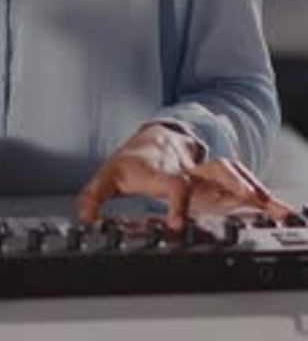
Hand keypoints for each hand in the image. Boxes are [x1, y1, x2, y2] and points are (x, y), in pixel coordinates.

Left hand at [76, 125, 292, 228]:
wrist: (156, 135)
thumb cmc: (133, 160)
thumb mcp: (109, 175)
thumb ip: (94, 196)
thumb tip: (82, 217)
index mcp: (162, 171)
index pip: (172, 184)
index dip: (176, 202)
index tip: (177, 225)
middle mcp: (188, 169)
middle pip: (214, 170)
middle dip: (233, 184)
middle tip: (252, 199)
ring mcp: (205, 172)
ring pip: (233, 174)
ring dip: (254, 187)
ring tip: (275, 205)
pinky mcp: (216, 177)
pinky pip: (241, 182)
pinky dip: (259, 193)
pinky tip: (276, 206)